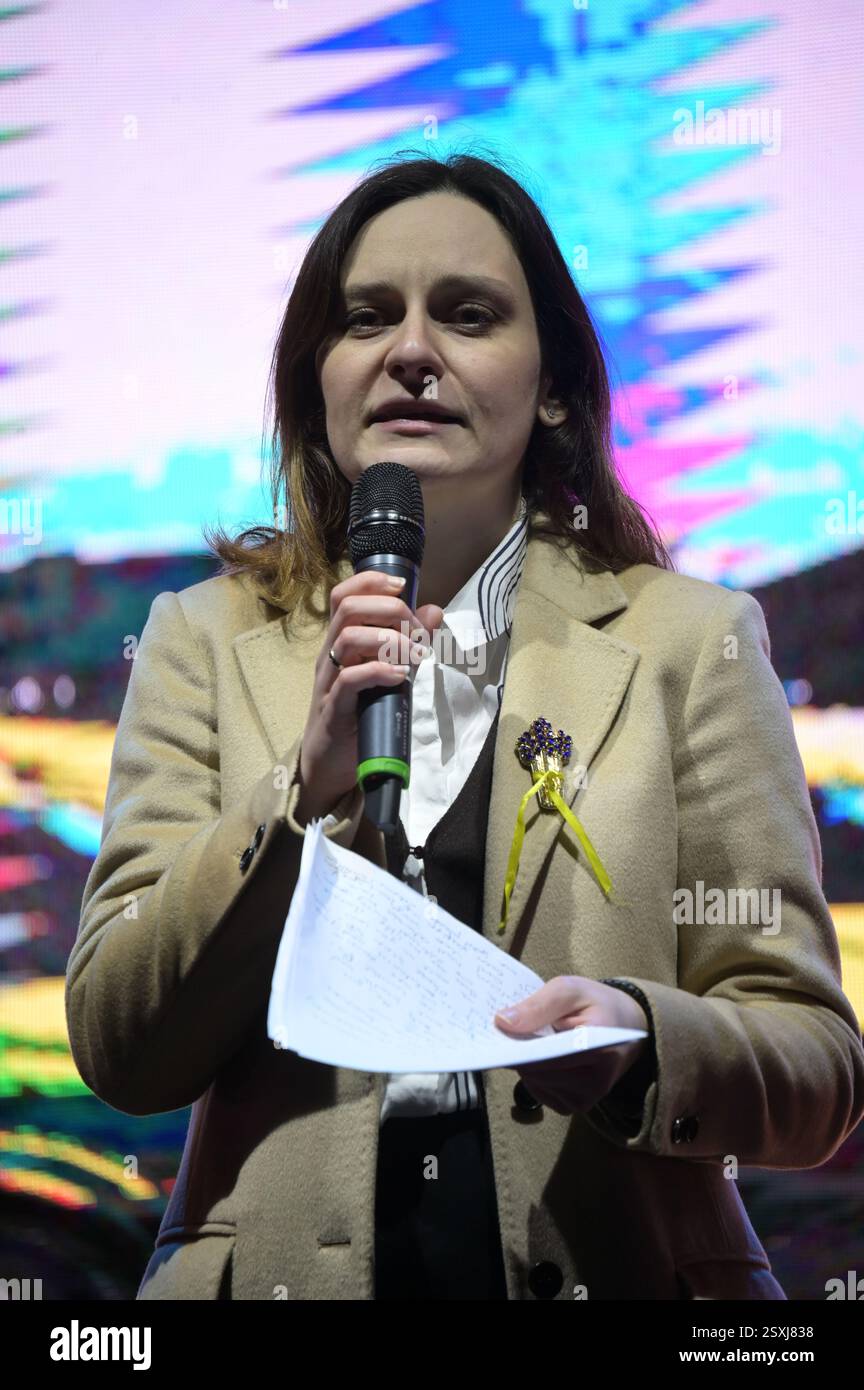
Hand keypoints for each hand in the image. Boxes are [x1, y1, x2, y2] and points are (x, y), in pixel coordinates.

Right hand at [294, 569, 443, 822]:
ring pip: (348, 637)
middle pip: (348, 608)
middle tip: (417, 632)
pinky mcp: (334, 708)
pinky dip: (379, 671)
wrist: (330, 763)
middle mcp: (331, 654)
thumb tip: (434, 611)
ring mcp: (330, 680)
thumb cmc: (360, 714)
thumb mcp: (388, 671)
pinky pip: (350, 679)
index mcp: (340, 641)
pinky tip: (401, 676)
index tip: (404, 586)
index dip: (372, 581)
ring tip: (415, 655)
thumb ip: (408, 641)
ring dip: (389, 640)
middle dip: (390, 610)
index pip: (344, 595)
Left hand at [493, 975, 649, 1115]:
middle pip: (535, 1071)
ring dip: (528, 1061)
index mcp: (597, 1049)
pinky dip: (535, 1072)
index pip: (545, 1056)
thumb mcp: (571, 989)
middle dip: (522, 1049)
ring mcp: (585, 1099)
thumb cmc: (598, 1004)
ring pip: (534, 1082)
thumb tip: (503, 1023)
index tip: (500, 1029)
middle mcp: (594, 1083)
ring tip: (542, 1040)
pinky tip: (546, 1057)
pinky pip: (539, 1090)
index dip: (519, 1044)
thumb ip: (538, 1005)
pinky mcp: (575, 1106)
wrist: (628, 1027)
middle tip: (524, 1028)